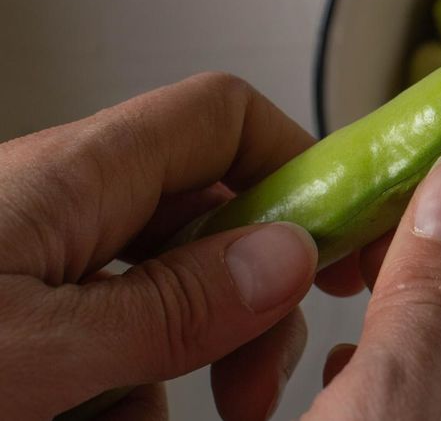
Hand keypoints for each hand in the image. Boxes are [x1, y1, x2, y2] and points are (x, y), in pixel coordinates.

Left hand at [0, 73, 319, 419]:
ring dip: (187, 363)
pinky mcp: (20, 322)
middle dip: (250, 303)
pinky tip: (98, 420)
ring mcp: (38, 269)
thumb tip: (289, 259)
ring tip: (158, 415)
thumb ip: (169, 305)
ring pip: (164, 295)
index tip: (340, 250)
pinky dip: (122, 392)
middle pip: (209, 222)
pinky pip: (105, 342)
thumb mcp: (33, 346)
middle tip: (255, 383)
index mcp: (69, 179)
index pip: (223, 119)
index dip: (297, 167)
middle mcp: (62, 210)